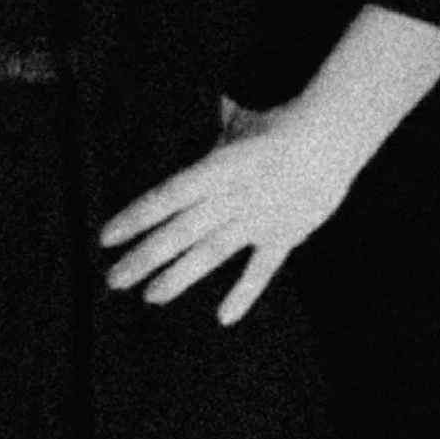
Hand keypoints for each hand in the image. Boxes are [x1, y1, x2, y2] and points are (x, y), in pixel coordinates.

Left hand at [99, 100, 355, 326]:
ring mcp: (257, 219)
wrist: (332, 137)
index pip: (167, 196)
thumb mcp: (237, 122)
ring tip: (150, 296)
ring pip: (211, 253)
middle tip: (114, 279)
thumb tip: (188, 120)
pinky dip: (244, 294)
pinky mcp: (284, 236)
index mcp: (216, 167)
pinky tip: (223, 318)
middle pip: (181, 231)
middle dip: (145, 257)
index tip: (107, 237)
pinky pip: (261, 270)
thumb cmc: (280, 123)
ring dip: (179, 277)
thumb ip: (210, 135)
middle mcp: (231, 197)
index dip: (136, 217)